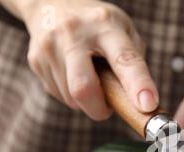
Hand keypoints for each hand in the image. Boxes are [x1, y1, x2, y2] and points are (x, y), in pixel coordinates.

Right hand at [15, 0, 158, 119]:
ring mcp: (50, 46)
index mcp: (105, 25)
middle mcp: (74, 33)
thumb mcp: (124, 31)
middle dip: (98, 109)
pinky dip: (73, 96)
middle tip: (108, 108)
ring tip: (91, 79)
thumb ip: (134, 63)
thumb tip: (139, 104)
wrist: (51, 2)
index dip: (138, 84)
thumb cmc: (99, 25)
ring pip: (71, 98)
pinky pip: (59, 95)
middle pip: (83, 87)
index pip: (124, 59)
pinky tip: (74, 74)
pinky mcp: (35, 60)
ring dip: (87, 101)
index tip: (148, 105)